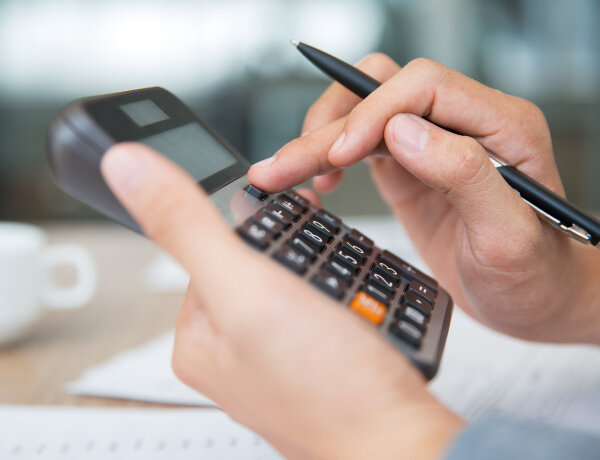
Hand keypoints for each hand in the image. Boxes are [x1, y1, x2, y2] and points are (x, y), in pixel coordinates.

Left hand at [101, 143, 462, 459]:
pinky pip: (317, 309)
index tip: (284, 205)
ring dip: (318, 270)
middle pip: (252, 266)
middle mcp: (229, 354)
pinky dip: (335, 295)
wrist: (399, 444)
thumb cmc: (327, 387)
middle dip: (289, 248)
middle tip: (320, 247)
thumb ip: (187, 226)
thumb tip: (127, 167)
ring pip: (290, 285)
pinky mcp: (310, 366)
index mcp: (197, 338)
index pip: (207, 250)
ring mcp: (273, 362)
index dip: (249, 222)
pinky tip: (354, 306)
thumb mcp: (246, 289)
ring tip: (343, 285)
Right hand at [248, 55, 599, 344]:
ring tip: (286, 174)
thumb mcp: (508, 235)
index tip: (340, 156)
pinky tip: (318, 184)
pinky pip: (360, 144)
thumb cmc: (533, 274)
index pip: (424, 86)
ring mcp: (432, 143)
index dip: (373, 112)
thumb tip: (402, 130)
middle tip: (282, 168)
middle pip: (382, 94)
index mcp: (502, 125)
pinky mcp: (409, 167)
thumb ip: (464, 173)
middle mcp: (464, 123)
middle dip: (328, 128)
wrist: (532, 299)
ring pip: (363, 113)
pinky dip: (328, 157)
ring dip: (319, 138)